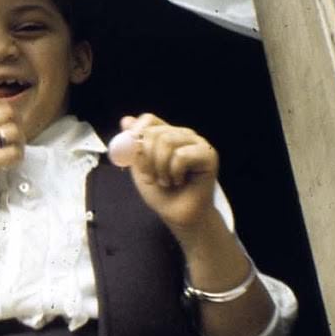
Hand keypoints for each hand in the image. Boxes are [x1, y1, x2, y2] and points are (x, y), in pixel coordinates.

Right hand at [0, 98, 23, 210]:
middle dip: (16, 122)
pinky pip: (13, 152)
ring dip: (20, 140)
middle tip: (16, 136)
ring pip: (12, 130)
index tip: (8, 121)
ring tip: (15, 150)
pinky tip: (12, 162)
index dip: (6, 109)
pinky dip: (18, 156)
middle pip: (6, 111)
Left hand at [117, 113, 220, 233]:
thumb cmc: (161, 193)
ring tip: (165, 181)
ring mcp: (198, 143)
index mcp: (167, 135)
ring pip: (167, 141)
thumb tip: (125, 120)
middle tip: (150, 177)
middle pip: (155, 132)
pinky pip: (181, 155)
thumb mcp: (140, 167)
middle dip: (146, 159)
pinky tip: (179, 181)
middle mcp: (183, 135)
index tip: (131, 153)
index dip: (136, 133)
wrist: (178, 215)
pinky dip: (174, 172)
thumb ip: (133, 145)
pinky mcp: (209, 155)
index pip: (149, 119)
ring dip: (159, 167)